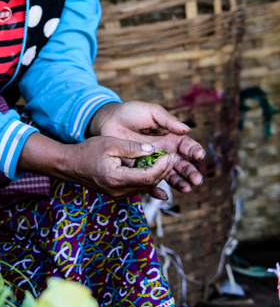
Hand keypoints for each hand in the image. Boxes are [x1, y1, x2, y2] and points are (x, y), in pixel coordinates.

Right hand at [57, 136, 176, 199]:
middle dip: (163, 171)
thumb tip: (153, 150)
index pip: (148, 176)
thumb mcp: (109, 143)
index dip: (162, 167)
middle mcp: (119, 191)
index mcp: (117, 178)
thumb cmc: (87, 151)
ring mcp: (118, 194)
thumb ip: (132, 147)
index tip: (169, 155)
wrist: (69, 164)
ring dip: (157, 175)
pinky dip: (147, 178)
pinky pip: (138, 187)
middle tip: (172, 157)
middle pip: (149, 184)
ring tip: (165, 161)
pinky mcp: (118, 193)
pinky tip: (152, 168)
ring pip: (146, 187)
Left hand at [88, 101, 205, 191]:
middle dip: (191, 173)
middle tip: (196, 180)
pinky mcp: (140, 169)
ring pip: (170, 175)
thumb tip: (187, 129)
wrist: (109, 120)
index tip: (198, 156)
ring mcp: (154, 162)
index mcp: (173, 138)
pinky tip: (162, 194)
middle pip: (183, 165)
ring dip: (179, 183)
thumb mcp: (152, 112)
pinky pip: (149, 181)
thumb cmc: (132, 112)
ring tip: (186, 188)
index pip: (188, 147)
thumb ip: (168, 120)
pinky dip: (155, 189)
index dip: (195, 152)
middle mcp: (167, 152)